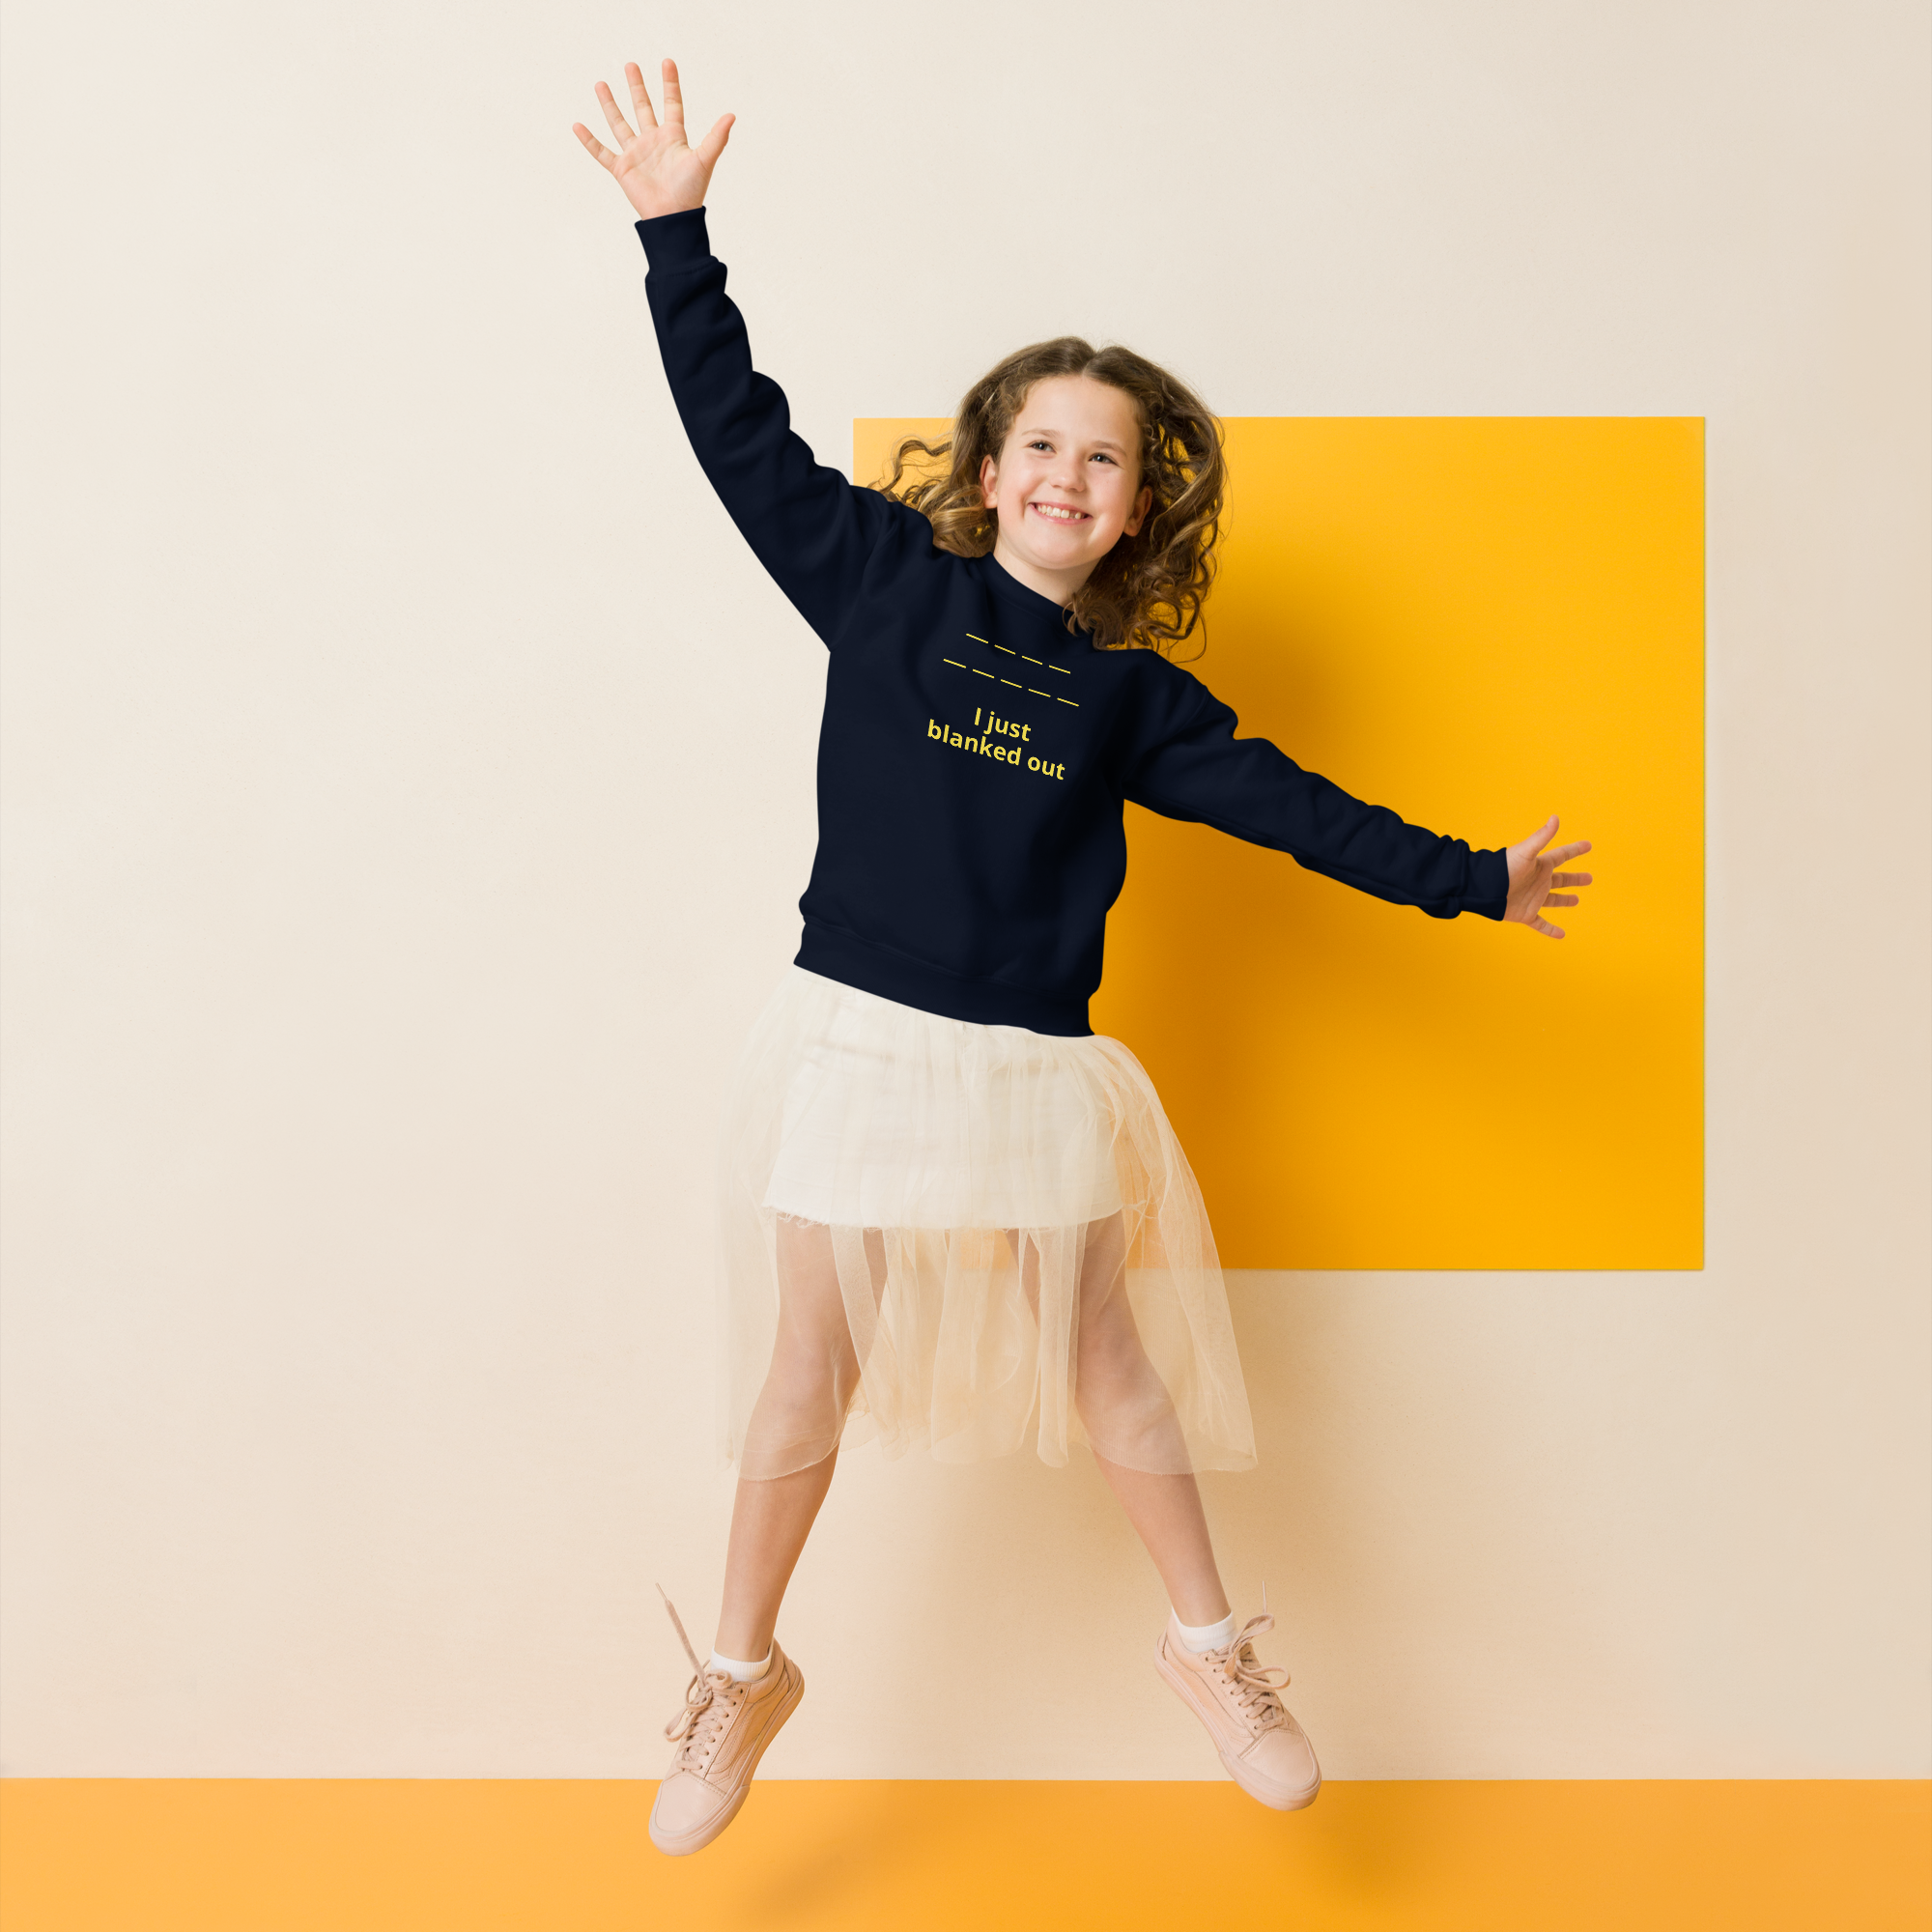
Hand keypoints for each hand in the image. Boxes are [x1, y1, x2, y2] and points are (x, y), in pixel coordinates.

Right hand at [571, 59, 733, 222]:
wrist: (673, 217)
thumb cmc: (691, 192)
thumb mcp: (705, 160)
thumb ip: (716, 138)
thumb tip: (732, 115)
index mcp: (673, 138)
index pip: (672, 104)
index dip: (670, 84)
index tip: (667, 62)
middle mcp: (653, 142)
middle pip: (643, 108)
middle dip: (637, 87)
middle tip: (631, 65)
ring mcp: (636, 154)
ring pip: (619, 123)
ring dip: (609, 104)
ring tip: (601, 84)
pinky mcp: (622, 169)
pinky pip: (602, 152)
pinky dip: (589, 141)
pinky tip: (577, 126)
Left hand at [1504, 814, 1593, 938]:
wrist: (1484, 889)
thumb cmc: (1503, 868)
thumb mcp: (1526, 852)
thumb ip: (1541, 836)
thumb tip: (1556, 817)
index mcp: (1540, 866)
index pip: (1562, 856)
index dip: (1575, 850)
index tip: (1588, 845)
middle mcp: (1538, 881)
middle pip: (1561, 879)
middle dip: (1575, 879)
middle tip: (1589, 878)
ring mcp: (1533, 898)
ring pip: (1553, 900)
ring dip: (1565, 900)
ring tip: (1576, 900)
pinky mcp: (1526, 914)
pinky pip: (1541, 924)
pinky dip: (1551, 930)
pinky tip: (1562, 935)